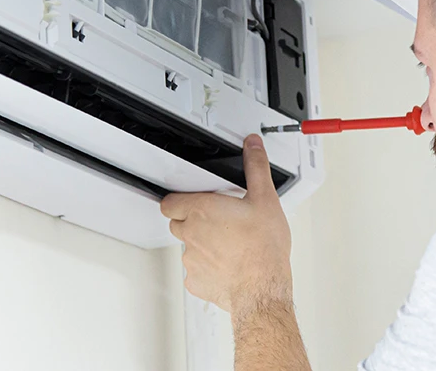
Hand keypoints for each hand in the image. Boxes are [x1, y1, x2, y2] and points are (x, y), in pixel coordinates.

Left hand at [161, 134, 292, 315]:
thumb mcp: (266, 200)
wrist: (263, 289)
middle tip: (218, 221)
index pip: (169, 201)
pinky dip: (207, 269)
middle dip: (193, 220)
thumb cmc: (263, 249)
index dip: (178, 199)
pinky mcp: (196, 282)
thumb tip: (252, 146)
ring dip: (202, 245)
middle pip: (178, 222)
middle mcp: (191, 234)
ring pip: (188, 248)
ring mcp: (191, 260)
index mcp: (202, 210)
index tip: (192, 200)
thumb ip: (256, 168)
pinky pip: (195, 272)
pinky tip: (227, 265)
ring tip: (228, 245)